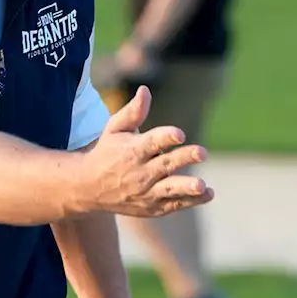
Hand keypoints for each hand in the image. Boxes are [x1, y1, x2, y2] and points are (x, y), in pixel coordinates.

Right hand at [77, 86, 212, 216]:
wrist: (89, 188)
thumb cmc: (106, 151)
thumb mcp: (114, 129)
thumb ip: (132, 112)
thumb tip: (145, 90)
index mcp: (132, 150)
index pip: (152, 142)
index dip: (166, 137)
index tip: (179, 134)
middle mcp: (140, 172)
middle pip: (165, 164)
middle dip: (184, 158)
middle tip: (202, 152)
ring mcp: (146, 192)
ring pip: (170, 189)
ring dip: (187, 188)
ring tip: (202, 185)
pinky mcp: (152, 207)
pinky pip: (174, 204)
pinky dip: (191, 201)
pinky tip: (207, 193)